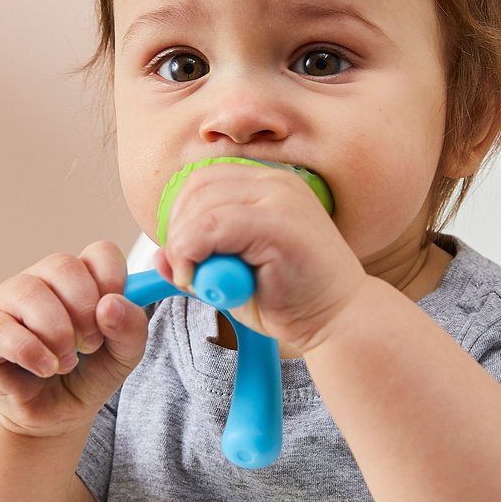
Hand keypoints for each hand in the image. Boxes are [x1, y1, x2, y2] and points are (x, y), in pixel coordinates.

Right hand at [0, 241, 148, 435]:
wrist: (55, 415)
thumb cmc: (88, 374)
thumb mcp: (124, 356)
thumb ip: (131, 328)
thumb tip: (112, 303)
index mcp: (82, 277)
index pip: (99, 252)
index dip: (112, 281)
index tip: (112, 316)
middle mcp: (44, 279)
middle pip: (63, 265)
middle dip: (85, 311)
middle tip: (91, 345)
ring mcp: (9, 300)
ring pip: (31, 293)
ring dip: (58, 333)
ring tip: (67, 363)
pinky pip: (3, 329)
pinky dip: (31, 352)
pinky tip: (44, 368)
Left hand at [156, 162, 365, 352]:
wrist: (341, 321)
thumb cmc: (294, 300)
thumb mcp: (234, 276)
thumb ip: (199, 260)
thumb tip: (159, 257)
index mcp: (269, 187)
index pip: (203, 180)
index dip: (180, 216)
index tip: (181, 254)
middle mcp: (276, 183)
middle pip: (197, 187)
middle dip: (176, 231)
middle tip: (183, 271)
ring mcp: (280, 199)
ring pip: (201, 207)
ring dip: (183, 246)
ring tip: (196, 279)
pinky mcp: (278, 223)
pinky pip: (213, 226)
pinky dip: (193, 253)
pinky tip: (202, 281)